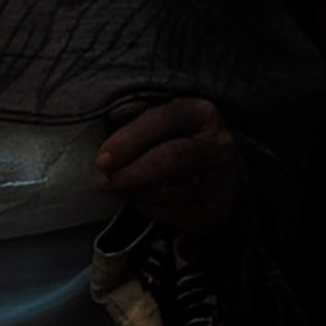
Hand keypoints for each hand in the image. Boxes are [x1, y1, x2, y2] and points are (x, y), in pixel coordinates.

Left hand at [98, 97, 240, 233]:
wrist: (206, 169)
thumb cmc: (169, 138)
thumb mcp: (152, 116)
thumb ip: (133, 112)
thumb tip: (117, 114)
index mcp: (200, 112)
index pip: (163, 120)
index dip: (129, 139)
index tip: (102, 158)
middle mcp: (219, 143)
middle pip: (172, 158)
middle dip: (132, 171)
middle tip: (106, 180)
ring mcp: (223, 176)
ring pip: (172, 191)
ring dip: (134, 192)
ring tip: (115, 187)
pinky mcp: (218, 206)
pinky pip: (176, 213)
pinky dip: (148, 208)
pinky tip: (136, 198)